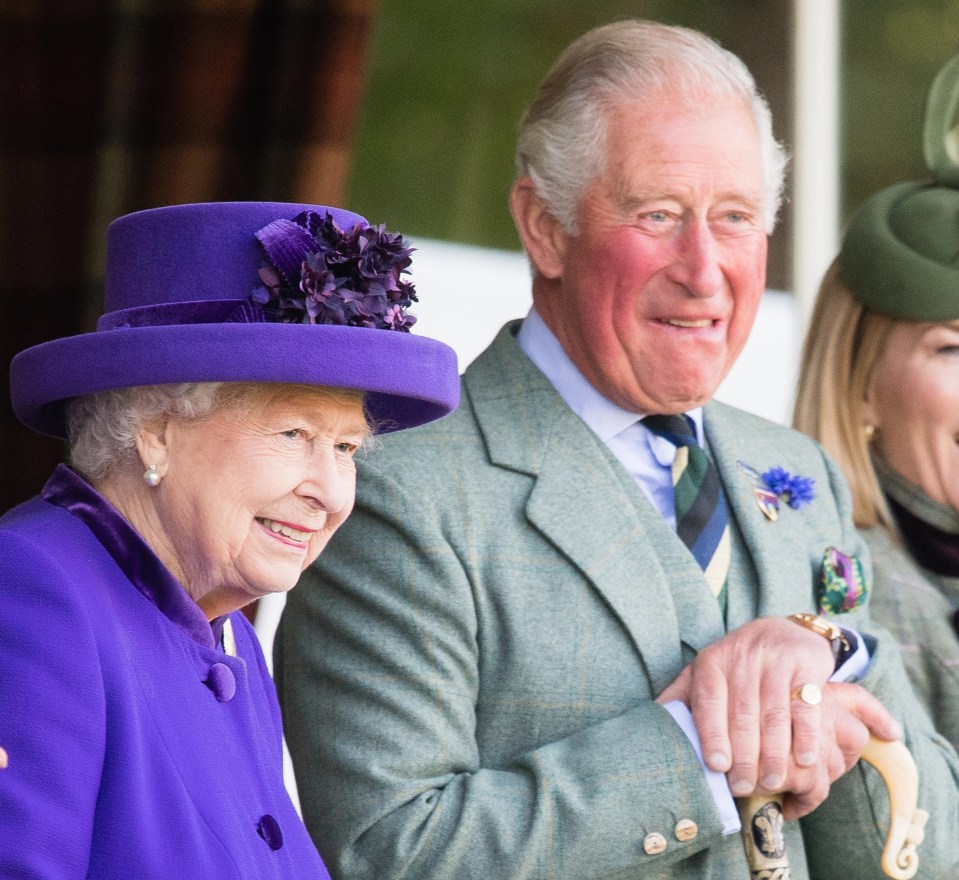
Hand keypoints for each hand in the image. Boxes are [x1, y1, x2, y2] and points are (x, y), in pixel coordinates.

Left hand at [657, 617, 901, 817]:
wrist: (783, 632)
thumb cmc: (737, 665)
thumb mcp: (706, 672)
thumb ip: (682, 697)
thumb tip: (650, 728)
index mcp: (712, 662)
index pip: (709, 699)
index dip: (712, 734)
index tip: (717, 766)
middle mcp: (742, 658)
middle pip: (743, 713)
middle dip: (744, 756)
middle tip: (743, 787)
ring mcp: (775, 661)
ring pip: (774, 715)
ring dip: (774, 754)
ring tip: (771, 782)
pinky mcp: (805, 667)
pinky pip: (806, 707)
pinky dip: (806, 735)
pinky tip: (804, 759)